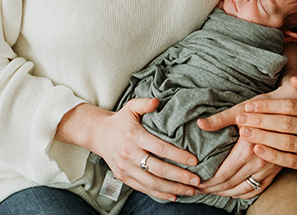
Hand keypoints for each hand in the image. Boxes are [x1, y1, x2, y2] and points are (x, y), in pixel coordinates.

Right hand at [81, 98, 203, 201]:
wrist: (98, 135)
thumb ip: (144, 103)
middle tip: (197, 180)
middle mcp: (129, 154)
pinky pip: (143, 188)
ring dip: (173, 188)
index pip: (160, 148)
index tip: (194, 161)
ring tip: (190, 190)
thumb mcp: (131, 107)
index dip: (178, 156)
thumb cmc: (120, 120)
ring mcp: (126, 168)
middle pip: (158, 169)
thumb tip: (157, 101)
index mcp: (134, 136)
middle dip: (180, 177)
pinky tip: (173, 195)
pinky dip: (159, 194)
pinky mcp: (124, 177)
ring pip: (152, 183)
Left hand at [197, 80, 296, 196]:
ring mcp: (272, 167)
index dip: (208, 180)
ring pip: (244, 189)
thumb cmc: (269, 103)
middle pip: (231, 183)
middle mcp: (262, 160)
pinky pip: (259, 189)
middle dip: (213, 188)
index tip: (195, 180)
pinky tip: (233, 193)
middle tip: (197, 188)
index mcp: (250, 146)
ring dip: (226, 192)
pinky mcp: (277, 169)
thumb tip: (200, 123)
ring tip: (210, 191)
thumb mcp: (243, 108)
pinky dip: (243, 194)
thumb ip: (221, 118)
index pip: (223, 173)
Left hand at [235, 73, 296, 175]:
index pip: (290, 106)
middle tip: (241, 119)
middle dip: (260, 121)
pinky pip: (290, 161)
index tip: (249, 106)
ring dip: (263, 137)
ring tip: (244, 132)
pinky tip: (257, 149)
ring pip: (286, 142)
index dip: (268, 105)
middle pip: (285, 123)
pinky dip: (273, 156)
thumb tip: (294, 78)